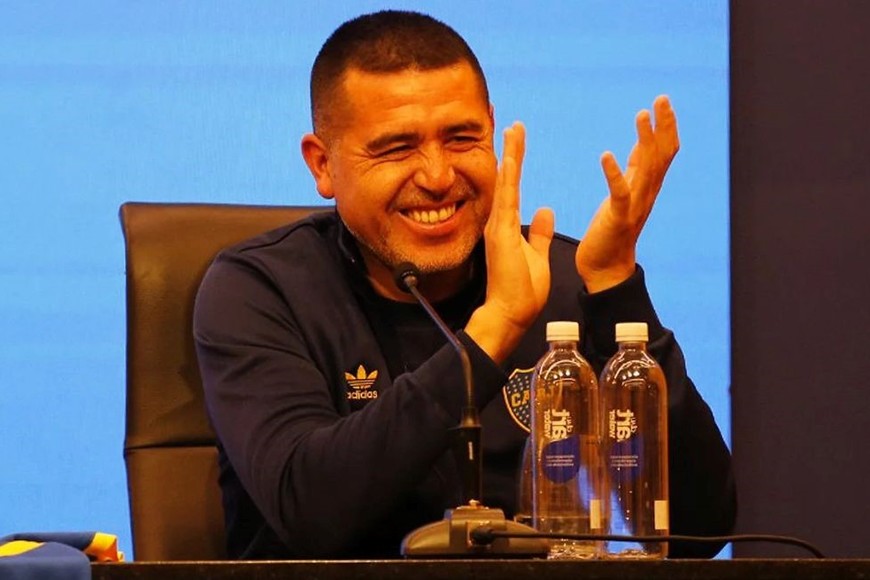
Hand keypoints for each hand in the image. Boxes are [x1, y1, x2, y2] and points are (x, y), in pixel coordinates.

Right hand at [466, 122, 553, 362]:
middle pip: (505, 179)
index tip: (516, 140)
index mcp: (508, 225)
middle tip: (512, 123)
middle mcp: (500, 221)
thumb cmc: (522, 290)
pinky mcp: (502, 233)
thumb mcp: (536, 254)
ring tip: (513, 129)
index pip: (512, 186)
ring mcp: (498, 226)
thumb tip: (545, 210)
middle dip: (509, 150)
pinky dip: (508, 177)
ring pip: (504, 183)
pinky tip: (510, 157)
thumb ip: (539, 232)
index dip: (514, 162)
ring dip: (509, 155)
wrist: (511, 312)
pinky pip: (506, 198)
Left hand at [576, 95, 679, 292]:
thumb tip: (641, 145)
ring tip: (641, 116)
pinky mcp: (617, 219)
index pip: (663, 152)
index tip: (662, 101)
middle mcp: (645, 194)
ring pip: (646, 169)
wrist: (605, 270)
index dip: (665, 127)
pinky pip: (619, 193)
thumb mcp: (625, 193)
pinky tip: (606, 155)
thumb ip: (635, 171)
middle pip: (661, 155)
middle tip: (661, 98)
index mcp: (646, 187)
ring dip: (644, 141)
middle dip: (662, 126)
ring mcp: (634, 206)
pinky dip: (614, 174)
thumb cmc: (612, 232)